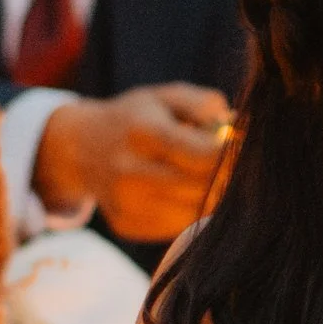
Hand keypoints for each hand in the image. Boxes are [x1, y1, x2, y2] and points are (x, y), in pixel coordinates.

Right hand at [36, 85, 232, 242]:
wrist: (80, 148)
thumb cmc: (136, 117)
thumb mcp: (167, 96)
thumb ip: (205, 105)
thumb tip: (235, 130)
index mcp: (141, 133)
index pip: (205, 156)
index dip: (233, 156)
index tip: (241, 149)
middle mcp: (129, 173)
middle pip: (204, 189)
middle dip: (226, 178)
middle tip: (232, 165)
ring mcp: (127, 204)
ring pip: (196, 212)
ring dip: (210, 196)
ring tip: (201, 175)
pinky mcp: (128, 226)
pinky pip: (178, 226)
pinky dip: (189, 210)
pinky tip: (178, 191)